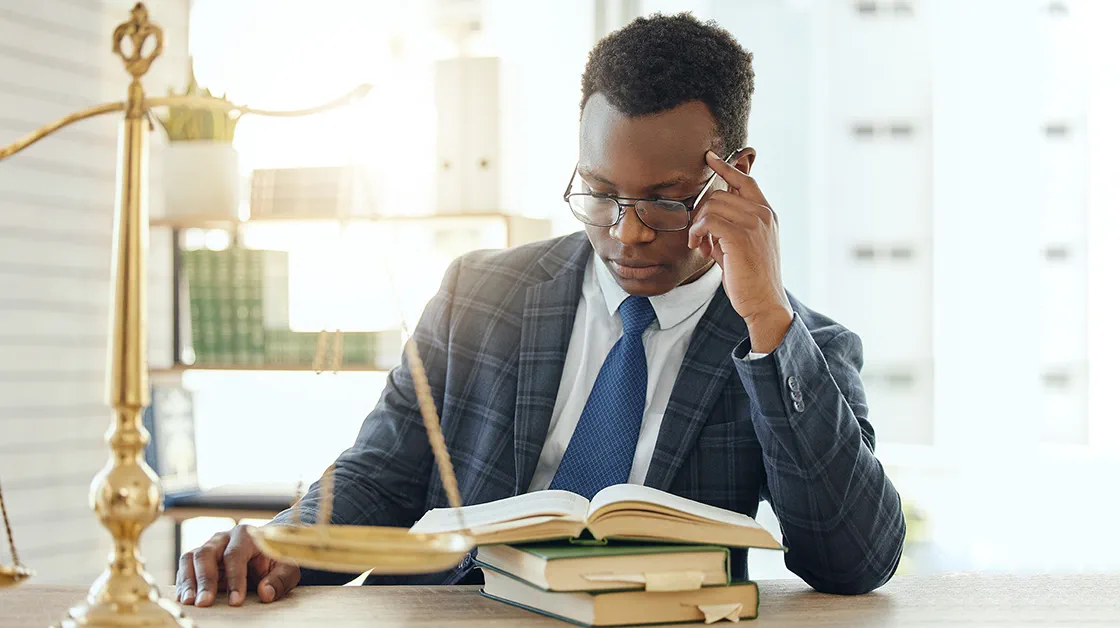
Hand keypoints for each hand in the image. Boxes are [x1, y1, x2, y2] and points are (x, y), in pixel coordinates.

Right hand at [176, 524, 299, 606]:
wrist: (265, 549)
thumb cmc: (276, 558)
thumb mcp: (287, 567)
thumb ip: (280, 579)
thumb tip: (266, 593)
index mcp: (246, 535)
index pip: (235, 554)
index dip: (234, 578)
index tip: (235, 601)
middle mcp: (223, 538)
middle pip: (207, 553)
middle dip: (204, 580)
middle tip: (204, 603)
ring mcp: (209, 546)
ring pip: (191, 558)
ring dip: (188, 581)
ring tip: (189, 602)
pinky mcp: (199, 558)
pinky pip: (185, 567)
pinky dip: (183, 582)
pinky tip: (183, 598)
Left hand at [689, 150, 792, 352]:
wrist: (764, 302)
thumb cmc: (751, 278)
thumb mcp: (743, 247)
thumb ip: (728, 230)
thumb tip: (705, 225)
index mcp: (766, 213)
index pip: (746, 180)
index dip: (726, 167)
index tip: (709, 158)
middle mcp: (763, 213)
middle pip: (720, 193)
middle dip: (701, 211)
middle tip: (698, 234)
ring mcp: (754, 223)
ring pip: (712, 205)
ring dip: (698, 224)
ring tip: (699, 244)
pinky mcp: (740, 236)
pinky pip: (708, 221)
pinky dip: (697, 232)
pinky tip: (698, 246)